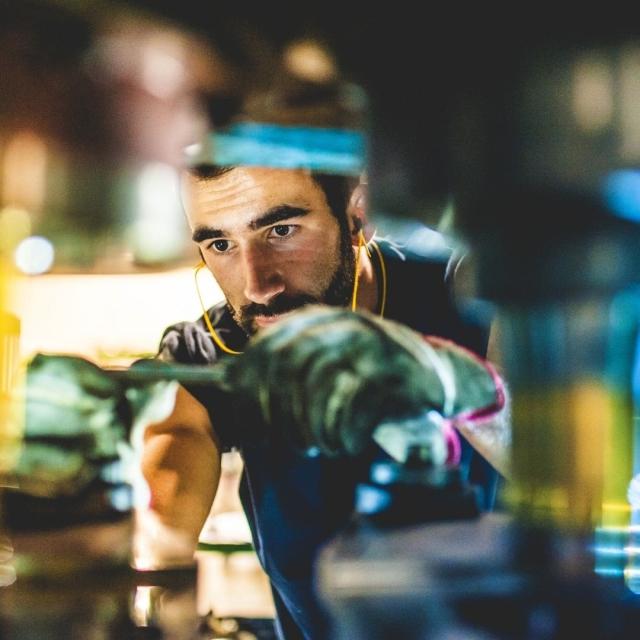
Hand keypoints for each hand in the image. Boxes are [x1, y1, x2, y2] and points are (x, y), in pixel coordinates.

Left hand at [225, 305, 503, 460]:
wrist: (437, 372)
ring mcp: (373, 346)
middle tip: (282, 442)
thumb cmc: (369, 374)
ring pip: (320, 390)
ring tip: (318, 445)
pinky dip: (343, 434)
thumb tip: (213, 382)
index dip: (250, 387)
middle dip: (278, 415)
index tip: (247, 421)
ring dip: (312, 429)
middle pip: (290, 370)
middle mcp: (344, 326)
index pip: (268, 349)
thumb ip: (281, 367)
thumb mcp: (328, 360)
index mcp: (321, 320)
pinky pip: (355, 408)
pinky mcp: (398, 373)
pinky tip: (346, 443)